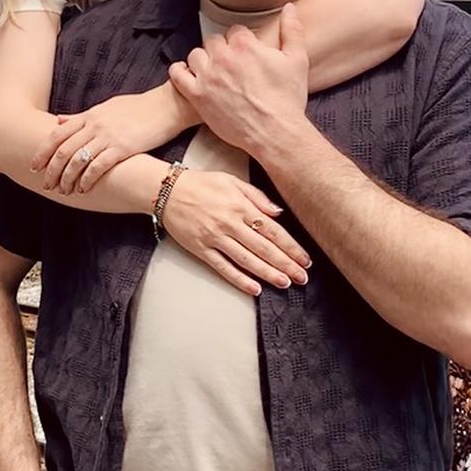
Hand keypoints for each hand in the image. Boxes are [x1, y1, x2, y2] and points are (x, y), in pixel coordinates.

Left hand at [31, 87, 189, 193]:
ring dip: (67, 179)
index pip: (56, 135)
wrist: (165, 105)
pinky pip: (98, 166)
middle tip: (46, 185)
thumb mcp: (105, 107)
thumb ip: (81, 117)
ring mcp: (107, 137)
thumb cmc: (137, 107)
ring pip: (77, 161)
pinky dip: (87, 179)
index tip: (34, 165)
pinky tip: (83, 189)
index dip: (42, 152)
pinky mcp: (122, 148)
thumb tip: (59, 120)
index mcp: (88, 116)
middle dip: (51, 171)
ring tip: (63, 191)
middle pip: (63, 151)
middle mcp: (94, 126)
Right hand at [160, 169, 310, 296]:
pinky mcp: (201, 249)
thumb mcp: (232, 181)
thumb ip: (257, 196)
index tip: (304, 259)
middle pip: (263, 248)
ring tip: (284, 283)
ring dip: (267, 273)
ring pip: (246, 260)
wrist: (166, 191)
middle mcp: (229, 223)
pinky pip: (223, 267)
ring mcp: (215, 238)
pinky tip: (254, 289)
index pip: (272, 230)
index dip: (290, 246)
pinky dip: (239, 279)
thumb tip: (278, 213)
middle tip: (302, 278)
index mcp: (240, 206)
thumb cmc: (201, 184)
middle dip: (285, 264)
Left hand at [168, 2, 310, 160]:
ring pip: (196, 55)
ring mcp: (207, 77)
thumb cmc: (287, 99)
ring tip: (213, 71)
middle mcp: (223, 57)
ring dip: (203, 60)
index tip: (245, 53)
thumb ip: (292, 30)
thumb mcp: (297, 60)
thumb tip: (288, 7)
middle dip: (222, 50)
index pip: (235, 31)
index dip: (241, 41)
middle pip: (214, 41)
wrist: (275, 133)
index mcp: (245, 45)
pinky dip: (179, 71)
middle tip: (231, 65)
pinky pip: (178, 75)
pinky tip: (187, 73)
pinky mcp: (197, 96)